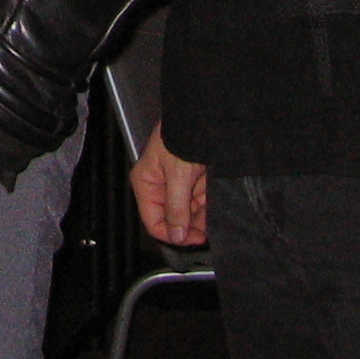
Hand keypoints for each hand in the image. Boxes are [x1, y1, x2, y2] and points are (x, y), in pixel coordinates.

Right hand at [129, 122, 206, 247]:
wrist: (199, 118)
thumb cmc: (180, 138)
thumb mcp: (177, 176)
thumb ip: (176, 208)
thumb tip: (176, 235)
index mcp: (146, 185)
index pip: (154, 222)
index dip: (171, 235)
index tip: (189, 240)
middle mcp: (160, 187)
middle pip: (173, 219)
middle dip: (189, 226)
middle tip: (204, 233)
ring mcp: (177, 185)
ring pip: (189, 213)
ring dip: (201, 218)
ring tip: (210, 219)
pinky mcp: (193, 181)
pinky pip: (199, 202)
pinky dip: (207, 208)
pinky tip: (213, 209)